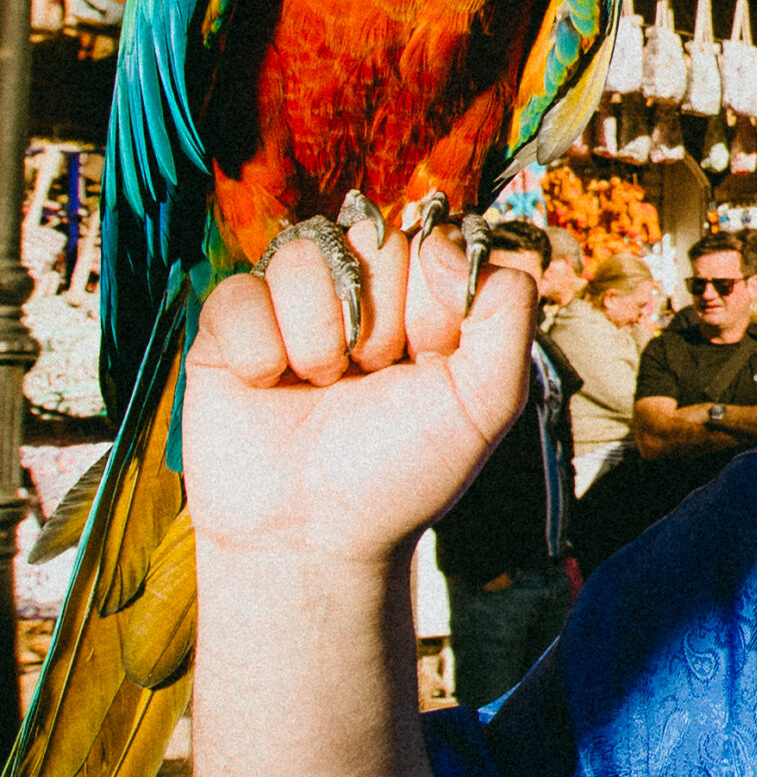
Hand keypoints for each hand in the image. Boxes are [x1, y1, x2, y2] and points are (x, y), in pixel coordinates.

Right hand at [185, 223, 534, 570]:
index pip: (436, 238)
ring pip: (306, 253)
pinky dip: (259, 348)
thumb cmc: (405, 470)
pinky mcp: (229, 326)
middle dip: (379, 320)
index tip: (428, 357)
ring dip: (320, 334)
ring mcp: (294, 302)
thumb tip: (442, 241)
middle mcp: (362, 289)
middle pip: (373, 239)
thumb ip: (507, 308)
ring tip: (324, 383)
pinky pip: (239, 290)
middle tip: (372, 376)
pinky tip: (270, 385)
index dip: (435, 300)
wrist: (315, 538)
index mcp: (427, 297)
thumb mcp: (489, 397)